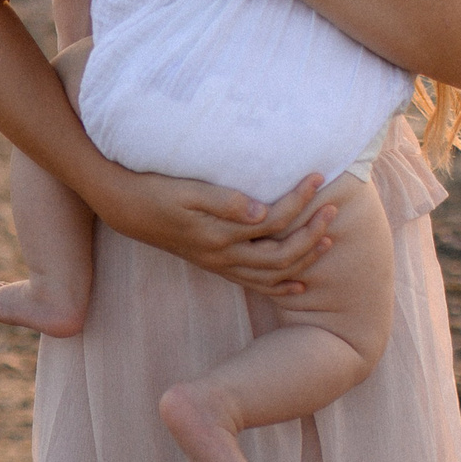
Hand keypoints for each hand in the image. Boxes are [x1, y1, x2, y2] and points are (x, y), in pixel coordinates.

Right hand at [96, 170, 338, 296]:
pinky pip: (256, 284)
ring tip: (327, 240)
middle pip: (281, 254)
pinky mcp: (217, 265)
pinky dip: (281, 284)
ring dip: (303, 259)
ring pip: (272, 275)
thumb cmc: (157, 191)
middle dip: (312, 234)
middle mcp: (224, 255)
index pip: (273, 221)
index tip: (318, 177)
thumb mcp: (187, 191)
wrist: (128, 207)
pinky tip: (299, 282)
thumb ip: (226, 202)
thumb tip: (264, 212)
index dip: (300, 200)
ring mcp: (220, 264)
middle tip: (333, 209)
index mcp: (220, 234)